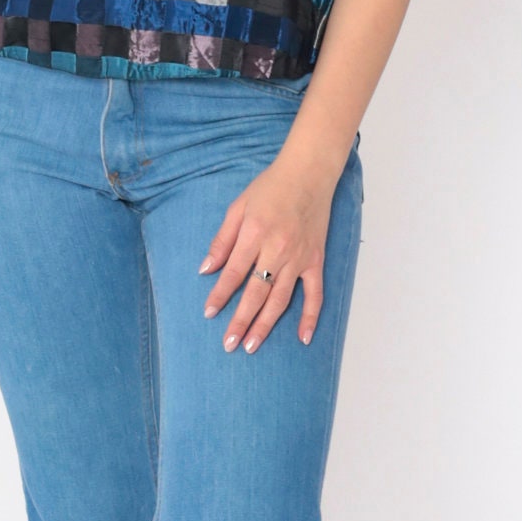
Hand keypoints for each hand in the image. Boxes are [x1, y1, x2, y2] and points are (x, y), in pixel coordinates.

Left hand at [198, 153, 342, 352]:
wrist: (308, 174)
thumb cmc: (270, 187)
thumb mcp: (238, 207)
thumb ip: (222, 240)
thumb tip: (206, 269)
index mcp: (254, 235)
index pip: (234, 274)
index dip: (220, 295)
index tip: (209, 313)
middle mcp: (277, 250)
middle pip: (256, 294)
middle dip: (240, 321)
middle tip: (228, 344)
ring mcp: (299, 258)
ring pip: (280, 300)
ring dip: (266, 325)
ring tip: (251, 346)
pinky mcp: (315, 261)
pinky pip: (315, 294)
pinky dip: (310, 317)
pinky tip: (302, 338)